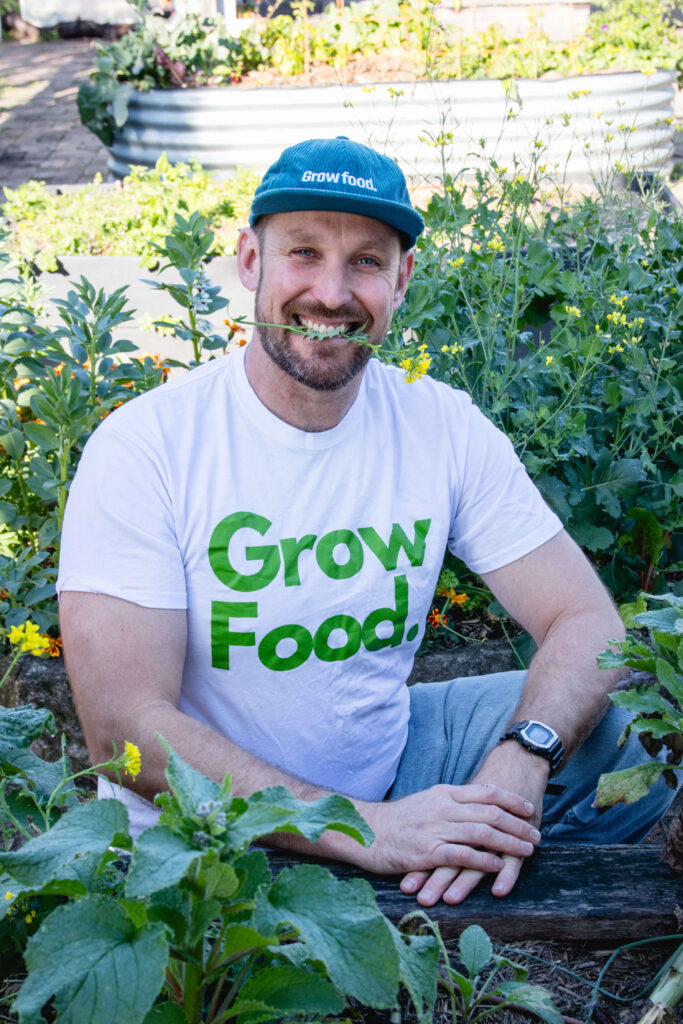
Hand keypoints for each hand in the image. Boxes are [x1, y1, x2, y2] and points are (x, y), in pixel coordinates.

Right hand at [346, 780, 539, 878]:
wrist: (364, 832)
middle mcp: (442, 808)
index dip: (510, 800)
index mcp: (443, 793)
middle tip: (536, 833)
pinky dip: (483, 860)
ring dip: (508, 842)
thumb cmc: (397, 821)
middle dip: (517, 823)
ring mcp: (434, 829)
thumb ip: (450, 803)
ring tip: (527, 850)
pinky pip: (461, 855)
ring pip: (480, 832)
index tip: (528, 808)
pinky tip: (497, 865)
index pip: (485, 792)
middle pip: (489, 812)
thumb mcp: (426, 802)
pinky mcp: (426, 852)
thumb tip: (476, 806)